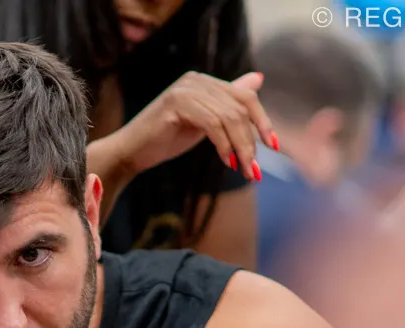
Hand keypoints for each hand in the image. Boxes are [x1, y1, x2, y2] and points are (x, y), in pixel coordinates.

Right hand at [111, 71, 274, 181]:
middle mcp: (195, 80)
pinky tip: (226, 162)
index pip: (245, 97)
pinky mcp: (176, 104)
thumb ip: (228, 104)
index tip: (273, 146)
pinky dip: (224, 145)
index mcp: (204, 82)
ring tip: (244, 170)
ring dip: (240, 148)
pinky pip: (212, 124)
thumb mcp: (204, 123)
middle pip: (239, 108)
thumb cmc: (164, 140)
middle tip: (254, 170)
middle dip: (251, 141)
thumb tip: (257, 80)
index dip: (262, 121)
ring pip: (228, 117)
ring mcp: (185, 90)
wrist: (131, 153)